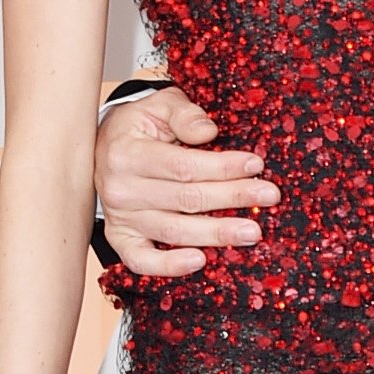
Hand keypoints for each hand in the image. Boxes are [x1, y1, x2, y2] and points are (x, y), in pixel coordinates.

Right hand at [95, 87, 277, 276]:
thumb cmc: (139, 126)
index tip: (255, 165)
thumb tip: (208, 131)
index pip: (183, 166)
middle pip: (185, 198)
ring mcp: (120, 217)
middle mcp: (120, 189)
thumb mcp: (159, 107)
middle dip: (232, 197)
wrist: (105, 148)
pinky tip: (200, 260)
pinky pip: (142, 261)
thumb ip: (184, 114)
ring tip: (251, 232)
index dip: (222, 167)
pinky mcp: (121, 238)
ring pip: (174, 230)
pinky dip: (169, 266)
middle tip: (269, 196)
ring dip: (216, 233)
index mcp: (127, 153)